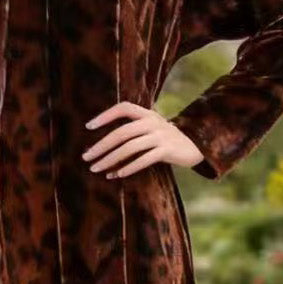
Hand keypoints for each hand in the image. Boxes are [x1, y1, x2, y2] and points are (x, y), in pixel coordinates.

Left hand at [82, 101, 202, 177]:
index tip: (88, 126)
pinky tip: (117, 175)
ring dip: (110, 160)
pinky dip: (129, 167)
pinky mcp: (167, 150)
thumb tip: (103, 145)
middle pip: (121, 133)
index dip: (106, 115)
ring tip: (97, 169)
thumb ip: (133, 130)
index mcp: (147, 114)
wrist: (196, 146)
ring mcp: (160, 136)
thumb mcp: (151, 128)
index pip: (123, 108)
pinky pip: (144, 159)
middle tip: (86, 157)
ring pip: (130, 148)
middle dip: (101, 146)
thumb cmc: (166, 140)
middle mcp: (152, 122)